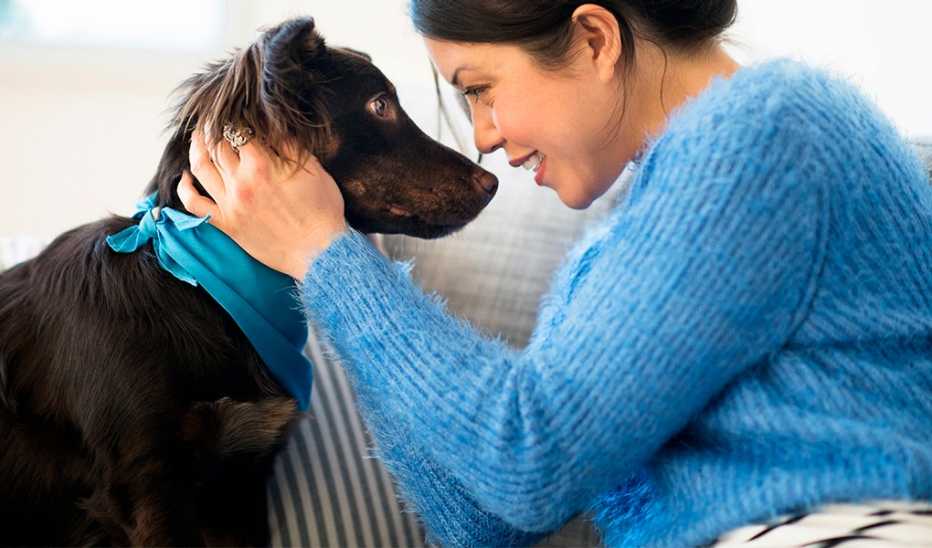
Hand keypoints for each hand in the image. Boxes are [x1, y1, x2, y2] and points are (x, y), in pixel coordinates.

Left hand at [178, 129, 347, 279]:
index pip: (239, 129)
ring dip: (197, 148)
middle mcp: (241, 181)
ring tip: (198, 137)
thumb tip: (271, 126)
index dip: (236, 117)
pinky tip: (186, 178)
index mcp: (263, 165)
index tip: (236, 112)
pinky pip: (195, 205)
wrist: (320, 253)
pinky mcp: (226, 224)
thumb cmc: (323, 212)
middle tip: (215, 119)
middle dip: (215, 128)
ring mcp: (230, 204)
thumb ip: (289, 146)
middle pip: (217, 144)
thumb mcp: (313, 170)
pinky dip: (185, 189)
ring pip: (201, 167)